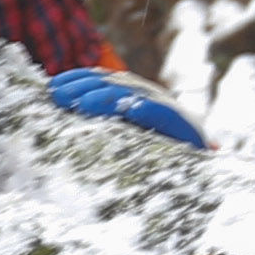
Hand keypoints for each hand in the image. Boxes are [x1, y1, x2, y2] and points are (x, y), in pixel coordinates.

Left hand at [46, 64, 207, 148]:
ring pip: (133, 95)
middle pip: (113, 84)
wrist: (202, 175)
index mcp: (135, 98)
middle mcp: (150, 98)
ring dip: (106, 97)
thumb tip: (65, 112)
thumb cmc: (158, 161)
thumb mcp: (123, 140)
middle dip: (83, 86)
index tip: (52, 86)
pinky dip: (145, 109)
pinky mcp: (183, 126)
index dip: (78, 79)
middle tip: (57, 95)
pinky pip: (161, 113)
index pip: (104, 81)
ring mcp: (168, 110)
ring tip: (81, 104)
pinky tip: (130, 110)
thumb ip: (102, 124)